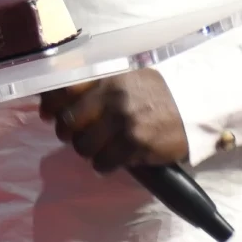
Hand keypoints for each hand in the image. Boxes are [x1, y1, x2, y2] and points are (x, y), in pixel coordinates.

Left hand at [37, 69, 187, 173]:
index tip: (47, 114)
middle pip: (68, 122)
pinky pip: (104, 163)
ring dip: (86, 150)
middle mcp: (112, 98)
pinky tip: (110, 159)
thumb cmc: (155, 91)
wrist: (193, 105)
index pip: (63, 90)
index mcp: (106, 78)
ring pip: (83, 146)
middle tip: (74, 135)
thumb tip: (58, 94)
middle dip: (66, 132)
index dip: (50, 105)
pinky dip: (102, 165)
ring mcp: (124, 122)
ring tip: (96, 147)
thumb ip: (96, 83)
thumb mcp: (125, 76)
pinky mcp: (136, 145)